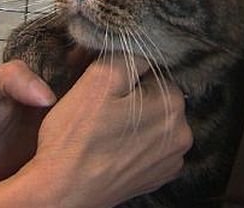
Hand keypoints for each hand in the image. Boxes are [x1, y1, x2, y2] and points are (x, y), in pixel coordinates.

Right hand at [0, 56, 192, 207]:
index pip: (153, 72)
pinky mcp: (155, 178)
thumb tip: (141, 51)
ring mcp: (170, 160)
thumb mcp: (99, 78)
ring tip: (102, 130)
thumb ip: (128, 55)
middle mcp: (181, 133)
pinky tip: (110, 149)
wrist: (61, 192)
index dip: (126, 75)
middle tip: (100, 108)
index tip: (103, 85)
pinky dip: (132, 145)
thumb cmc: (76, 137)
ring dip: (133, 121)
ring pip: (152, 123)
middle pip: (155, 98)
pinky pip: (147, 148)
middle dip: (132, 98)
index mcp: (172, 104)